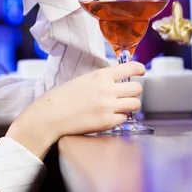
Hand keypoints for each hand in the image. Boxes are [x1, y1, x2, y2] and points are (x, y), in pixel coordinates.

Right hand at [6, 61, 144, 158]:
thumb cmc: (61, 98)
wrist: (50, 115)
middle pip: (137, 88)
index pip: (130, 68)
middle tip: (126, 95)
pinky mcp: (107, 122)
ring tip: (119, 107)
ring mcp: (108, 106)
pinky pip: (124, 119)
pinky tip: (108, 117)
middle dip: (133, 92)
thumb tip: (115, 82)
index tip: (141, 71)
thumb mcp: (82, 80)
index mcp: (100, 76)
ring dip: (129, 105)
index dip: (139, 69)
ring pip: (135, 104)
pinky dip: (119, 118)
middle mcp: (107, 90)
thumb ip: (100, 80)